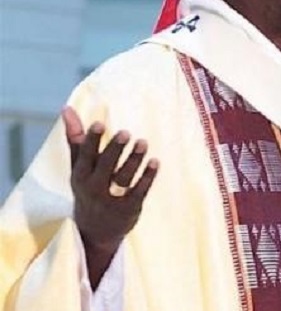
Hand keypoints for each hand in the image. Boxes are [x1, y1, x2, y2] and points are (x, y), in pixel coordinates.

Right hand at [63, 106, 158, 286]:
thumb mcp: (79, 166)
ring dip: (134, 160)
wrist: (94, 231)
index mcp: (81, 174)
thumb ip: (76, 138)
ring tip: (143, 142)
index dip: (92, 141)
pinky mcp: (129, 207)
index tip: (99, 124)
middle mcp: (94, 187)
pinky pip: (139, 191)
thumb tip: (67, 108)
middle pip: (105, 166)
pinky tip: (155, 162)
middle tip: (125, 132)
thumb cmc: (87, 187)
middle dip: (114, 150)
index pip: (86, 156)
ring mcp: (112, 199)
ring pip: (124, 177)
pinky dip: (147, 177)